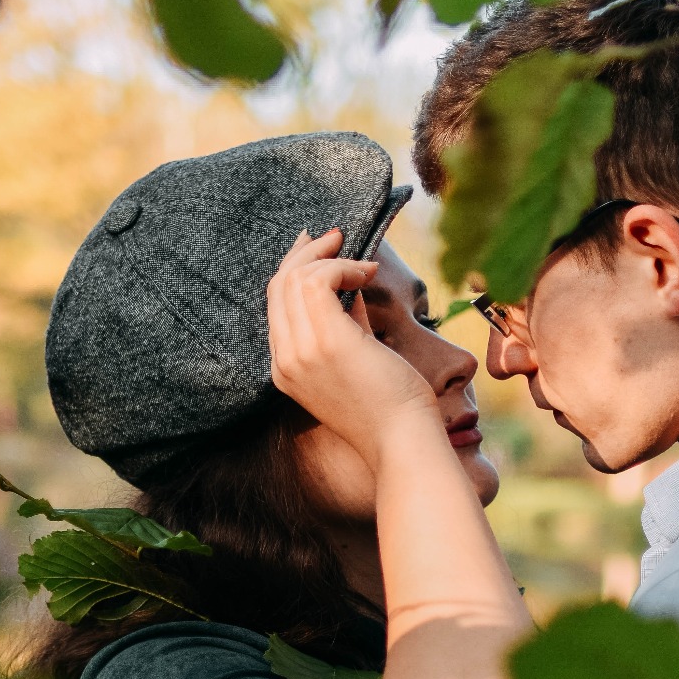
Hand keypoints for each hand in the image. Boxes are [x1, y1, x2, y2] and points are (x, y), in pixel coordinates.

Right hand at [267, 229, 439, 464]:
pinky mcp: (326, 341)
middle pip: (278, 286)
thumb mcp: (358, 358)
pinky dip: (345, 267)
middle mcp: (284, 360)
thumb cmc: (391, 407)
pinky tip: (369, 273)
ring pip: (294, 279)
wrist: (402, 443)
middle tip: (337, 236)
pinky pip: (319, 282)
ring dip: (330, 258)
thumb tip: (351, 288)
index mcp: (285, 369)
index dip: (294, 269)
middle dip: (306, 253)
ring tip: (362, 262)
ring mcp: (300, 352)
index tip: (317, 246)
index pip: (275, 306)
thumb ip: (348, 324)